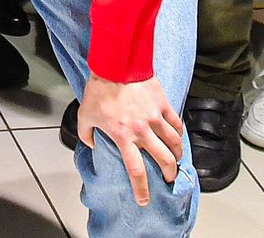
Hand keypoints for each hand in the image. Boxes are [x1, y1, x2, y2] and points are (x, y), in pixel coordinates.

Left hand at [76, 75, 184, 206]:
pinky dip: (179, 132)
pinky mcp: (163, 104)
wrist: (115, 65)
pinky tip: (177, 136)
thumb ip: (86, 134)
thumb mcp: (84, 115)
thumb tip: (91, 145)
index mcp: (123, 137)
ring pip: (174, 143)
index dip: (142, 189)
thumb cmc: (99, 90)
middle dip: (169, 173)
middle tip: (169, 178)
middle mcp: (142, 131)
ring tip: (176, 159)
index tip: (144, 200)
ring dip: (177, 154)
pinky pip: (176, 123)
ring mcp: (155, 118)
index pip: (136, 171)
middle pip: (164, 160)